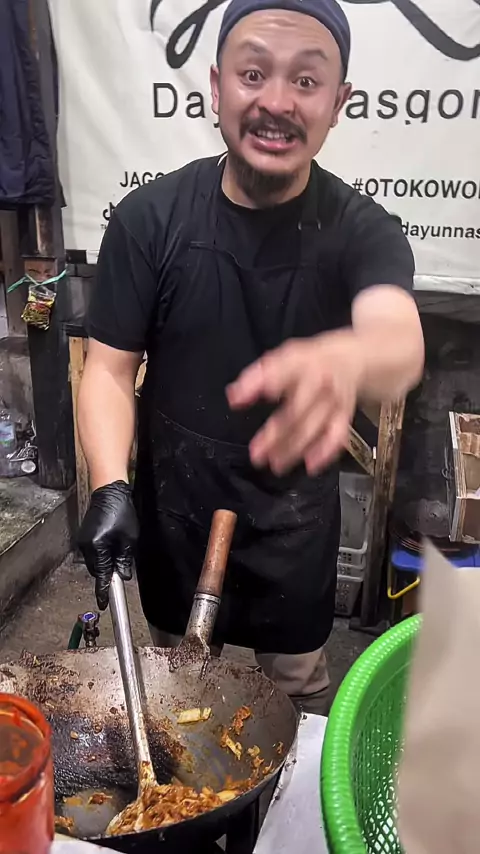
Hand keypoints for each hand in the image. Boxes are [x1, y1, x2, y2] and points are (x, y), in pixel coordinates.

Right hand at [78, 480, 138, 610]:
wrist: (109, 491)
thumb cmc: (121, 512)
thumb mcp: (129, 539)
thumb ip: (125, 559)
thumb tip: (122, 575)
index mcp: (97, 547)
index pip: (101, 576)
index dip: (103, 592)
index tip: (103, 604)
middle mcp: (86, 546)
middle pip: (97, 570)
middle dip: (108, 573)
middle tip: (121, 570)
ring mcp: (83, 541)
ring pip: (95, 562)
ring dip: (105, 562)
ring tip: (119, 551)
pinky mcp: (84, 536)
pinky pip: (93, 552)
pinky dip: (102, 554)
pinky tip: (112, 545)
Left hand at [227, 331, 363, 474]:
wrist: (351, 359)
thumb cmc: (307, 362)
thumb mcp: (282, 359)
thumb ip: (256, 377)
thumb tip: (234, 398)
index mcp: (301, 362)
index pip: (283, 371)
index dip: (269, 382)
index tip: (252, 396)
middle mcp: (320, 381)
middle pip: (298, 409)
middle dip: (277, 432)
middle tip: (256, 453)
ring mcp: (334, 399)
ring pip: (314, 427)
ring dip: (295, 447)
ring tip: (275, 464)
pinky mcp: (345, 415)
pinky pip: (337, 435)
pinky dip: (326, 451)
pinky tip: (311, 465)